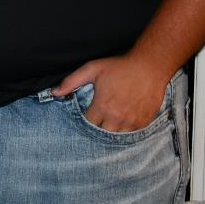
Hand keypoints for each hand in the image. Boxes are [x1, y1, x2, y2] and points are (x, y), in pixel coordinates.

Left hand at [55, 54, 171, 131]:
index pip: (88, 124)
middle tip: (99, 118)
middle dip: (98, 127)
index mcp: (103, 106)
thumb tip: (55, 93)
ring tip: (111, 119)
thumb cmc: (120, 67)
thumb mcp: (92, 69)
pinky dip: (126, 129)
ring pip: (117, 136)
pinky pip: (132, 134)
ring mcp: (132, 122)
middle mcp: (117, 118)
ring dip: (112, 130)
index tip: (88, 114)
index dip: (86, 120)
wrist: (150, 67)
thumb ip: (71, 82)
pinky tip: (124, 119)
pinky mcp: (144, 122)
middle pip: (102, 133)